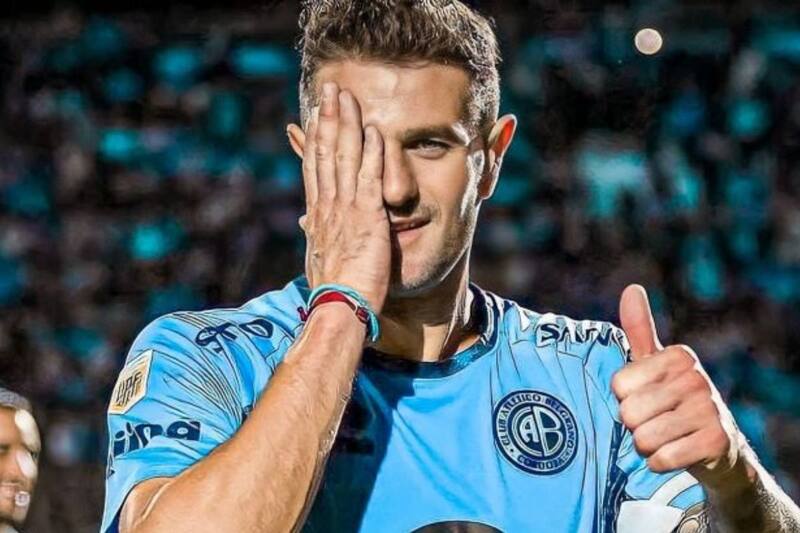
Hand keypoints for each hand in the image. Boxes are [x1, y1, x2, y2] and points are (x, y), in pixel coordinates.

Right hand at [296, 82, 390, 313]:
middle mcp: (328, 206)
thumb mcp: (319, 257)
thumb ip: (316, 234)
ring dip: (346, 124)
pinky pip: (370, 179)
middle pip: (325, 153)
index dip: (315, 138)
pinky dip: (372, 154)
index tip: (315, 116)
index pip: (315, 167)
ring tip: (346, 97)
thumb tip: (305, 223)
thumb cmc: (332, 290)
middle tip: (329, 91)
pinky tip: (375, 131)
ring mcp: (346, 210)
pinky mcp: (368, 218)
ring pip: (345, 158)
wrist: (338, 309)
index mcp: (318, 214)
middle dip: (327, 119)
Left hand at [611, 285, 741, 485]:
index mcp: (678, 355)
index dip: (625, 398)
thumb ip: (639, 329)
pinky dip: (660, 462)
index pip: (618, 384)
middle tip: (657, 421)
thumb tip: (631, 288)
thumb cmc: (675, 400)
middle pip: (628, 412)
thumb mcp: (657, 364)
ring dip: (646, 446)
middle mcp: (696, 378)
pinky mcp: (715, 442)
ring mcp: (709, 409)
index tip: (648, 397)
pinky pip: (661, 458)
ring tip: (666, 437)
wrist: (719, 449)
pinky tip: (675, 453)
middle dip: (634, 425)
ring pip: (642, 437)